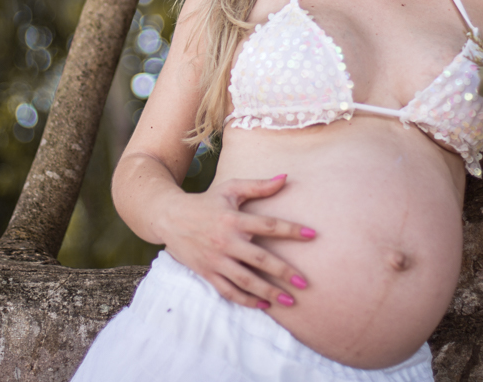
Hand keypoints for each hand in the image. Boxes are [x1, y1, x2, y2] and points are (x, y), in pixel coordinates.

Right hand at [159, 174, 315, 309]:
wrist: (170, 217)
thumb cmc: (206, 202)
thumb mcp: (230, 189)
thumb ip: (258, 186)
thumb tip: (285, 178)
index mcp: (234, 219)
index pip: (268, 225)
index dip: (291, 229)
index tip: (312, 235)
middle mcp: (225, 241)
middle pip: (259, 259)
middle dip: (283, 272)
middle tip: (304, 283)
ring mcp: (215, 259)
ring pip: (245, 280)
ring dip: (268, 292)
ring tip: (289, 301)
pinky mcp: (207, 272)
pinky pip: (228, 291)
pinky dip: (245, 300)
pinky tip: (263, 305)